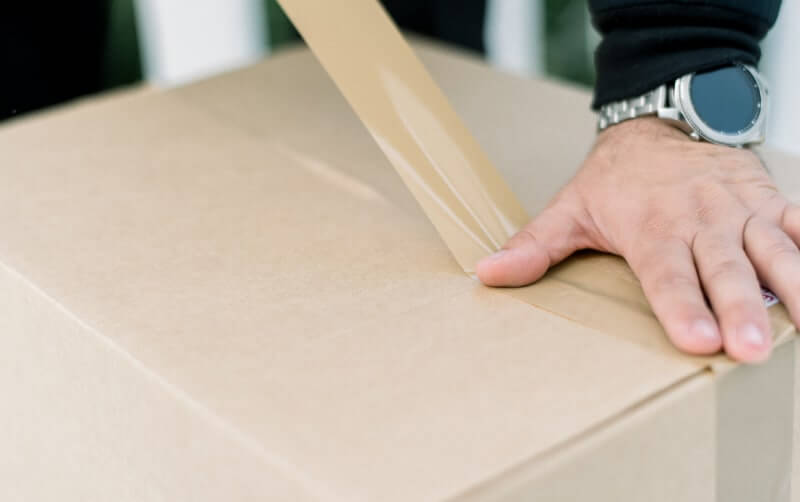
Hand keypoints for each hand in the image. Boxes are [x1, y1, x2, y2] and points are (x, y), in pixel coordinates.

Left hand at [477, 117, 799, 362]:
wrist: (660, 122)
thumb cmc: (615, 179)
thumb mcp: (569, 208)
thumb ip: (534, 245)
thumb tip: (486, 273)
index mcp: (650, 226)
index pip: (665, 273)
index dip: (680, 306)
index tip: (695, 340)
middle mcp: (699, 218)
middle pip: (722, 269)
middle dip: (740, 308)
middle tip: (750, 348)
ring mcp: (738, 209)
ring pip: (771, 249)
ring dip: (792, 286)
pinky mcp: (767, 202)